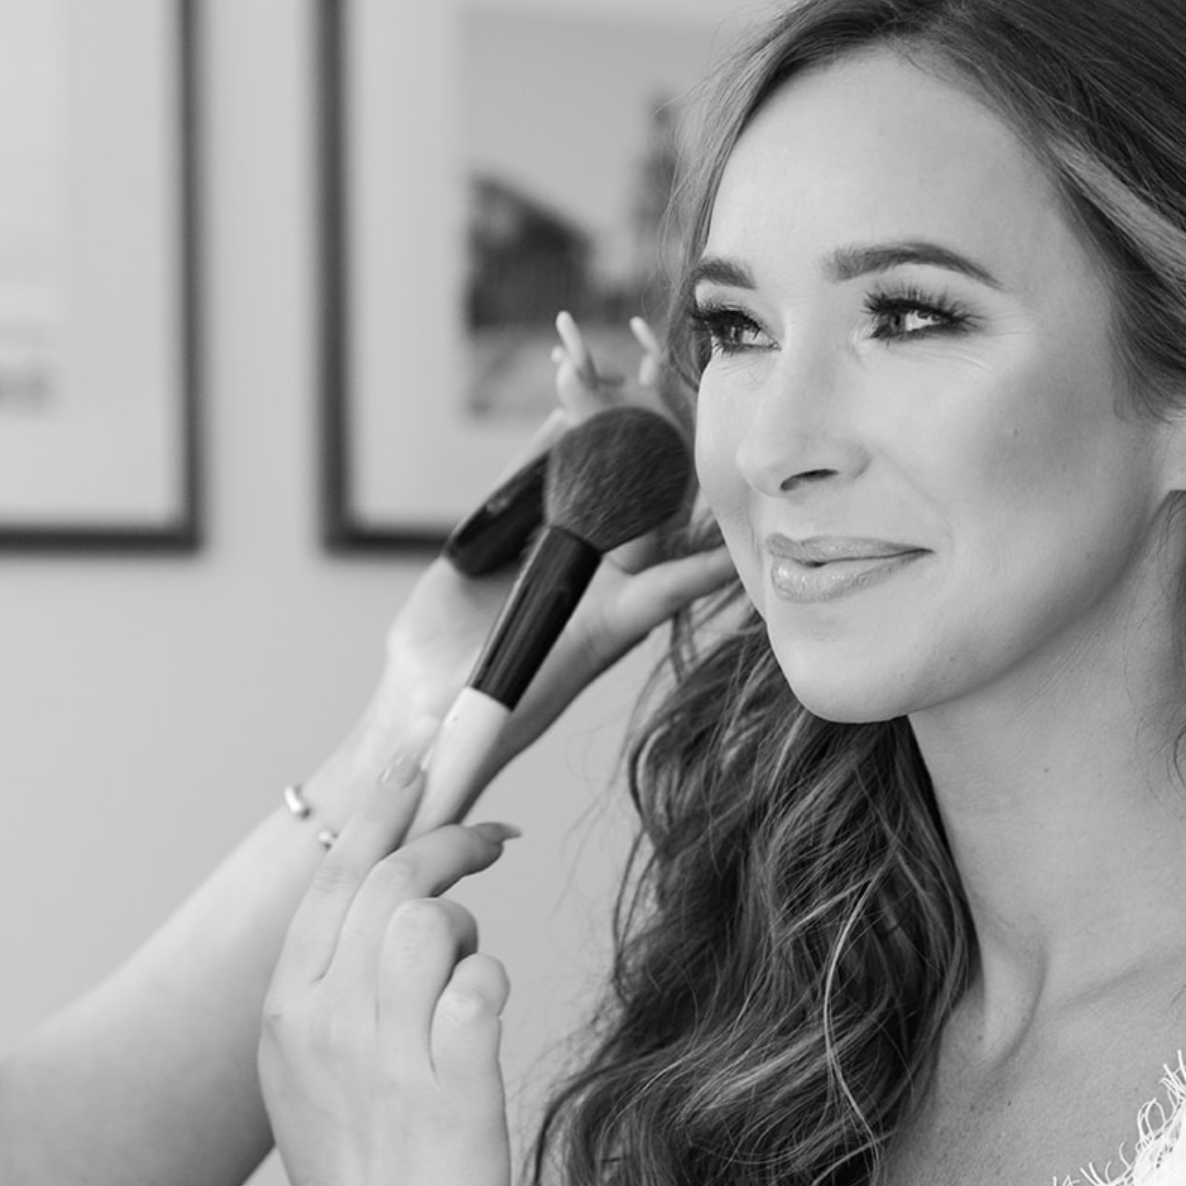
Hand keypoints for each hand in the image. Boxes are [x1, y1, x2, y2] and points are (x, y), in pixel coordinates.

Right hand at [259, 744, 515, 1185]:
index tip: (414, 766)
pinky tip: (480, 1016)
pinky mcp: (450, 1086)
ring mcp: (387, 1055)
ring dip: (465, 928)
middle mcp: (328, 1022)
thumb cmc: (358, 1150)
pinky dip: (490, 983)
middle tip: (488, 837)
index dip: (379, 813)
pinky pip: (483, 985)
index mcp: (288, 1007)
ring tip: (464, 970)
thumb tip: (391, 885)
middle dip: (447, 845)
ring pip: (431, 924)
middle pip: (389, 886)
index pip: (333, 880)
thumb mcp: (313, 1053)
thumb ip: (339, 972)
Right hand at [366, 314, 735, 829]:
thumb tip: (486, 836)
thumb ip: (491, 754)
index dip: (718, 549)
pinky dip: (556, 410)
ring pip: (603, 462)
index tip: (761, 514)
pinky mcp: (518, 520)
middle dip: (673, 437)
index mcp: (609, 621)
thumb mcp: (484, 733)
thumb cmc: (465, 729)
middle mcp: (598, 571)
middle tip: (695, 380)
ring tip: (618, 350)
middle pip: (654, 495)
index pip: (679, 580)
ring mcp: (562, 539)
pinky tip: (565, 362)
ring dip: (611, 406)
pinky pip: (545, 453)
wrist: (424, 713)